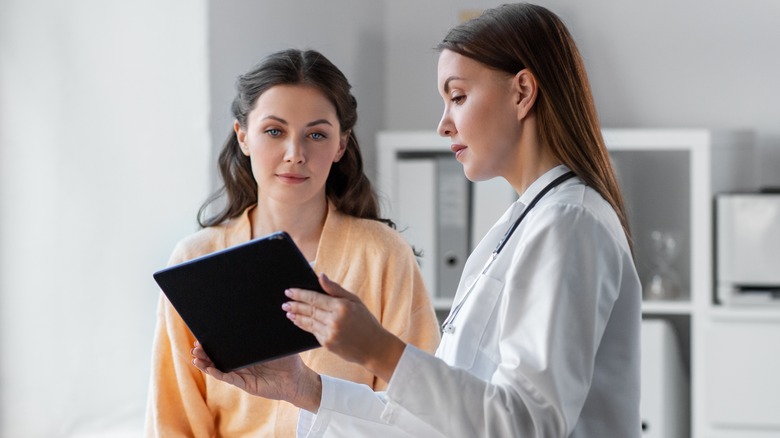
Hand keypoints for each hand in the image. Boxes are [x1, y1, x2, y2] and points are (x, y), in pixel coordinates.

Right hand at [191, 341, 321, 412]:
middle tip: (195, 345)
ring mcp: (243, 374)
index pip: (228, 346)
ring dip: (207, 363)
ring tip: (195, 357)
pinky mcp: (246, 384)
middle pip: (219, 357)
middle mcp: (243, 364)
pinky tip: (208, 369)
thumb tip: (261, 315)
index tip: (203, 334)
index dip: (215, 342)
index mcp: (248, 353)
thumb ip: (267, 332)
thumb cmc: (289, 360)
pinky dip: (217, 373)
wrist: (297, 380)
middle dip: (206, 352)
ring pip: (220, 368)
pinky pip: (229, 378)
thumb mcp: (277, 343)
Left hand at [282, 273, 406, 381]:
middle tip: (285, 302)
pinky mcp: (327, 344)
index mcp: (341, 306)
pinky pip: (313, 332)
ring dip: (296, 316)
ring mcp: (330, 333)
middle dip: (295, 305)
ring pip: (308, 322)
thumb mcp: (355, 300)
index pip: (315, 298)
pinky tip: (298, 321)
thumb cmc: (366, 321)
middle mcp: (334, 320)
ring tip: (288, 311)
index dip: (300, 294)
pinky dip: (304, 326)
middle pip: (309, 310)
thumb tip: (321, 276)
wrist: (374, 347)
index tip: (289, 291)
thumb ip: (335, 289)